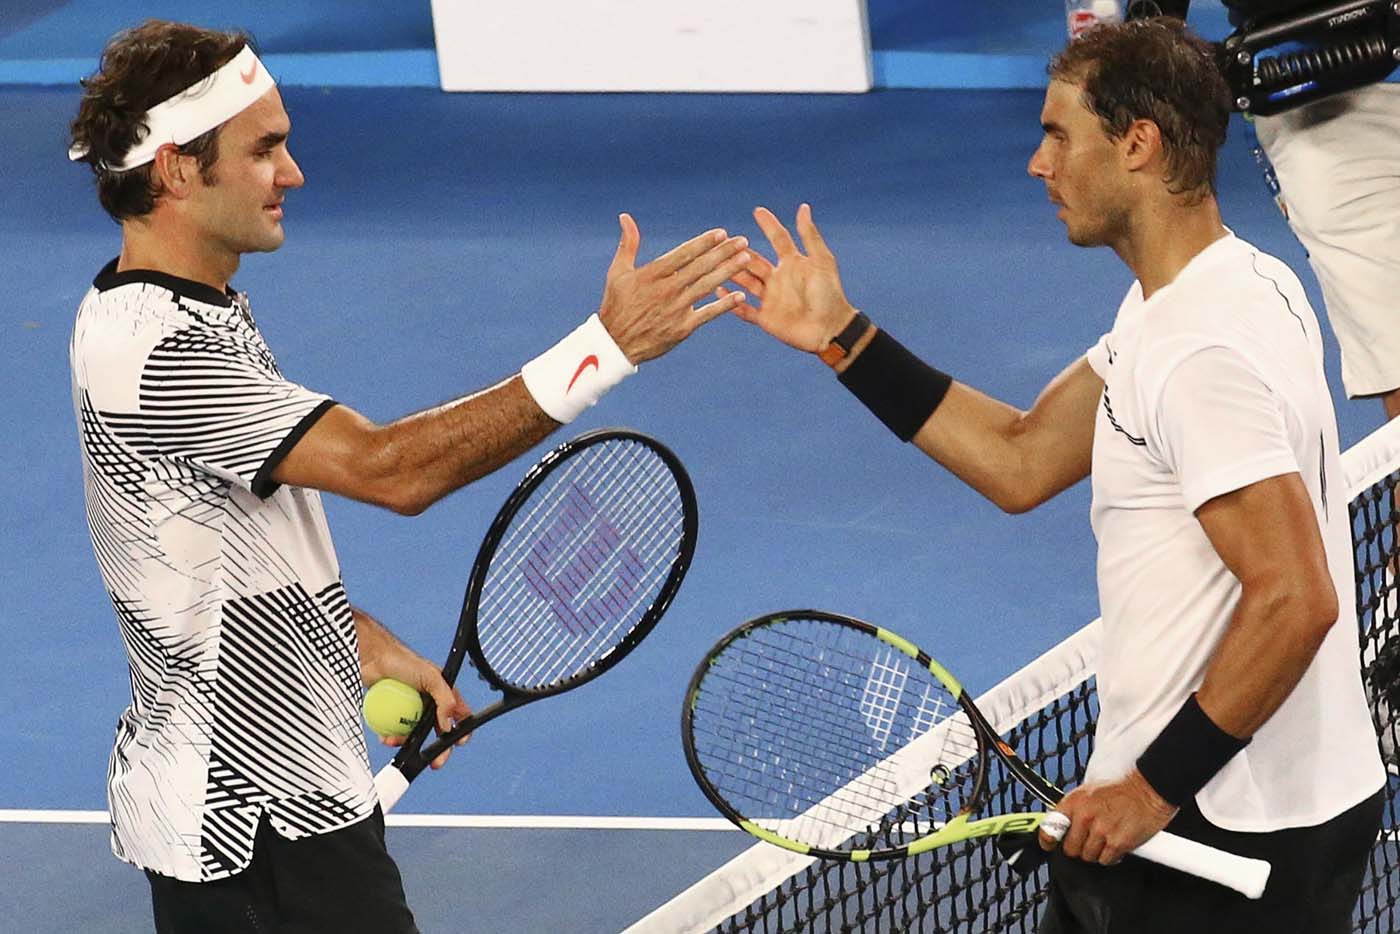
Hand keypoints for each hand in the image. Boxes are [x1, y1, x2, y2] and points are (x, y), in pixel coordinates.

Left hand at [367, 650, 471, 770]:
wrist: (373, 658)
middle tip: (434, 762)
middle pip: (438, 732)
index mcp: (444, 694)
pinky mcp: (394, 713)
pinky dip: (391, 736)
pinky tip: (385, 737)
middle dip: (438, 749)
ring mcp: (411, 710)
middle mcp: (429, 703)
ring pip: (415, 735)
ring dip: (407, 743)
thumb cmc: (404, 661)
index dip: (462, 730)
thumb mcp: (431, 677)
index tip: (458, 743)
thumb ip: (445, 699)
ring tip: (396, 741)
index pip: (460, 715)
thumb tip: (448, 725)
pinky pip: (396, 730)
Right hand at [597, 214, 751, 363]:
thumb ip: (628, 244)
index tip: (722, 233)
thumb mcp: (618, 272)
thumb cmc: (616, 305)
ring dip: (728, 271)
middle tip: (743, 241)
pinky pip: (707, 314)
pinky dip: (724, 305)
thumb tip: (625, 217)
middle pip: (700, 267)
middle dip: (724, 252)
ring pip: (707, 286)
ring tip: (746, 259)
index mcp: (652, 274)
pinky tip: (740, 295)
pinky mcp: (682, 328)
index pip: (683, 254)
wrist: (615, 344)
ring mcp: (675, 309)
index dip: (704, 243)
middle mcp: (666, 290)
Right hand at [717, 204, 859, 354]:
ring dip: (731, 272)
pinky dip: (731, 301)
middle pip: (754, 261)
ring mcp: (770, 298)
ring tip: (714, 262)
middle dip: (739, 251)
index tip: (757, 211)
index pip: (777, 239)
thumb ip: (809, 236)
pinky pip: (743, 309)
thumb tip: (803, 207)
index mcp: (792, 264)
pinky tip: (718, 290)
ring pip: (745, 282)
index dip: (768, 225)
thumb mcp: (821, 262)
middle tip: (722, 240)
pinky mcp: (765, 318)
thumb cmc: (830, 294)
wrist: (831, 329)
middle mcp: (778, 279)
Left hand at [1037, 769, 1177, 864]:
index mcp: (1074, 802)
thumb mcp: (1089, 791)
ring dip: (1096, 852)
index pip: (1050, 828)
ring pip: (1088, 856)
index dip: (1047, 840)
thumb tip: (1062, 824)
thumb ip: (1075, 809)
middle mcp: (1085, 817)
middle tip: (1089, 840)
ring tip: (1106, 838)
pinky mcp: (1117, 843)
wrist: (1149, 789)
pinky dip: (1111, 856)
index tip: (1048, 845)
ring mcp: (1101, 831)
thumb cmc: (1122, 789)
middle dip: (1078, 847)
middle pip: (1070, 848)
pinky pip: (1105, 860)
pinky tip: (1116, 844)